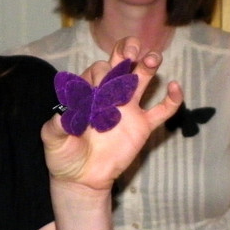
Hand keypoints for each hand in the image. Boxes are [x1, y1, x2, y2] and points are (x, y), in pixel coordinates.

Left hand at [41, 37, 182, 192]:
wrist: (82, 178)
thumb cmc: (64, 156)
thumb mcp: (54, 141)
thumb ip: (56, 128)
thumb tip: (64, 118)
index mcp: (88, 93)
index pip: (96, 71)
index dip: (99, 75)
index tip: (95, 94)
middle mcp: (109, 95)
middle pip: (120, 65)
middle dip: (125, 52)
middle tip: (130, 50)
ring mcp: (128, 109)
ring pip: (141, 79)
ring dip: (148, 65)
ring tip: (153, 59)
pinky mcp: (142, 126)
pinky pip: (162, 110)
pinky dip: (172, 99)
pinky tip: (175, 87)